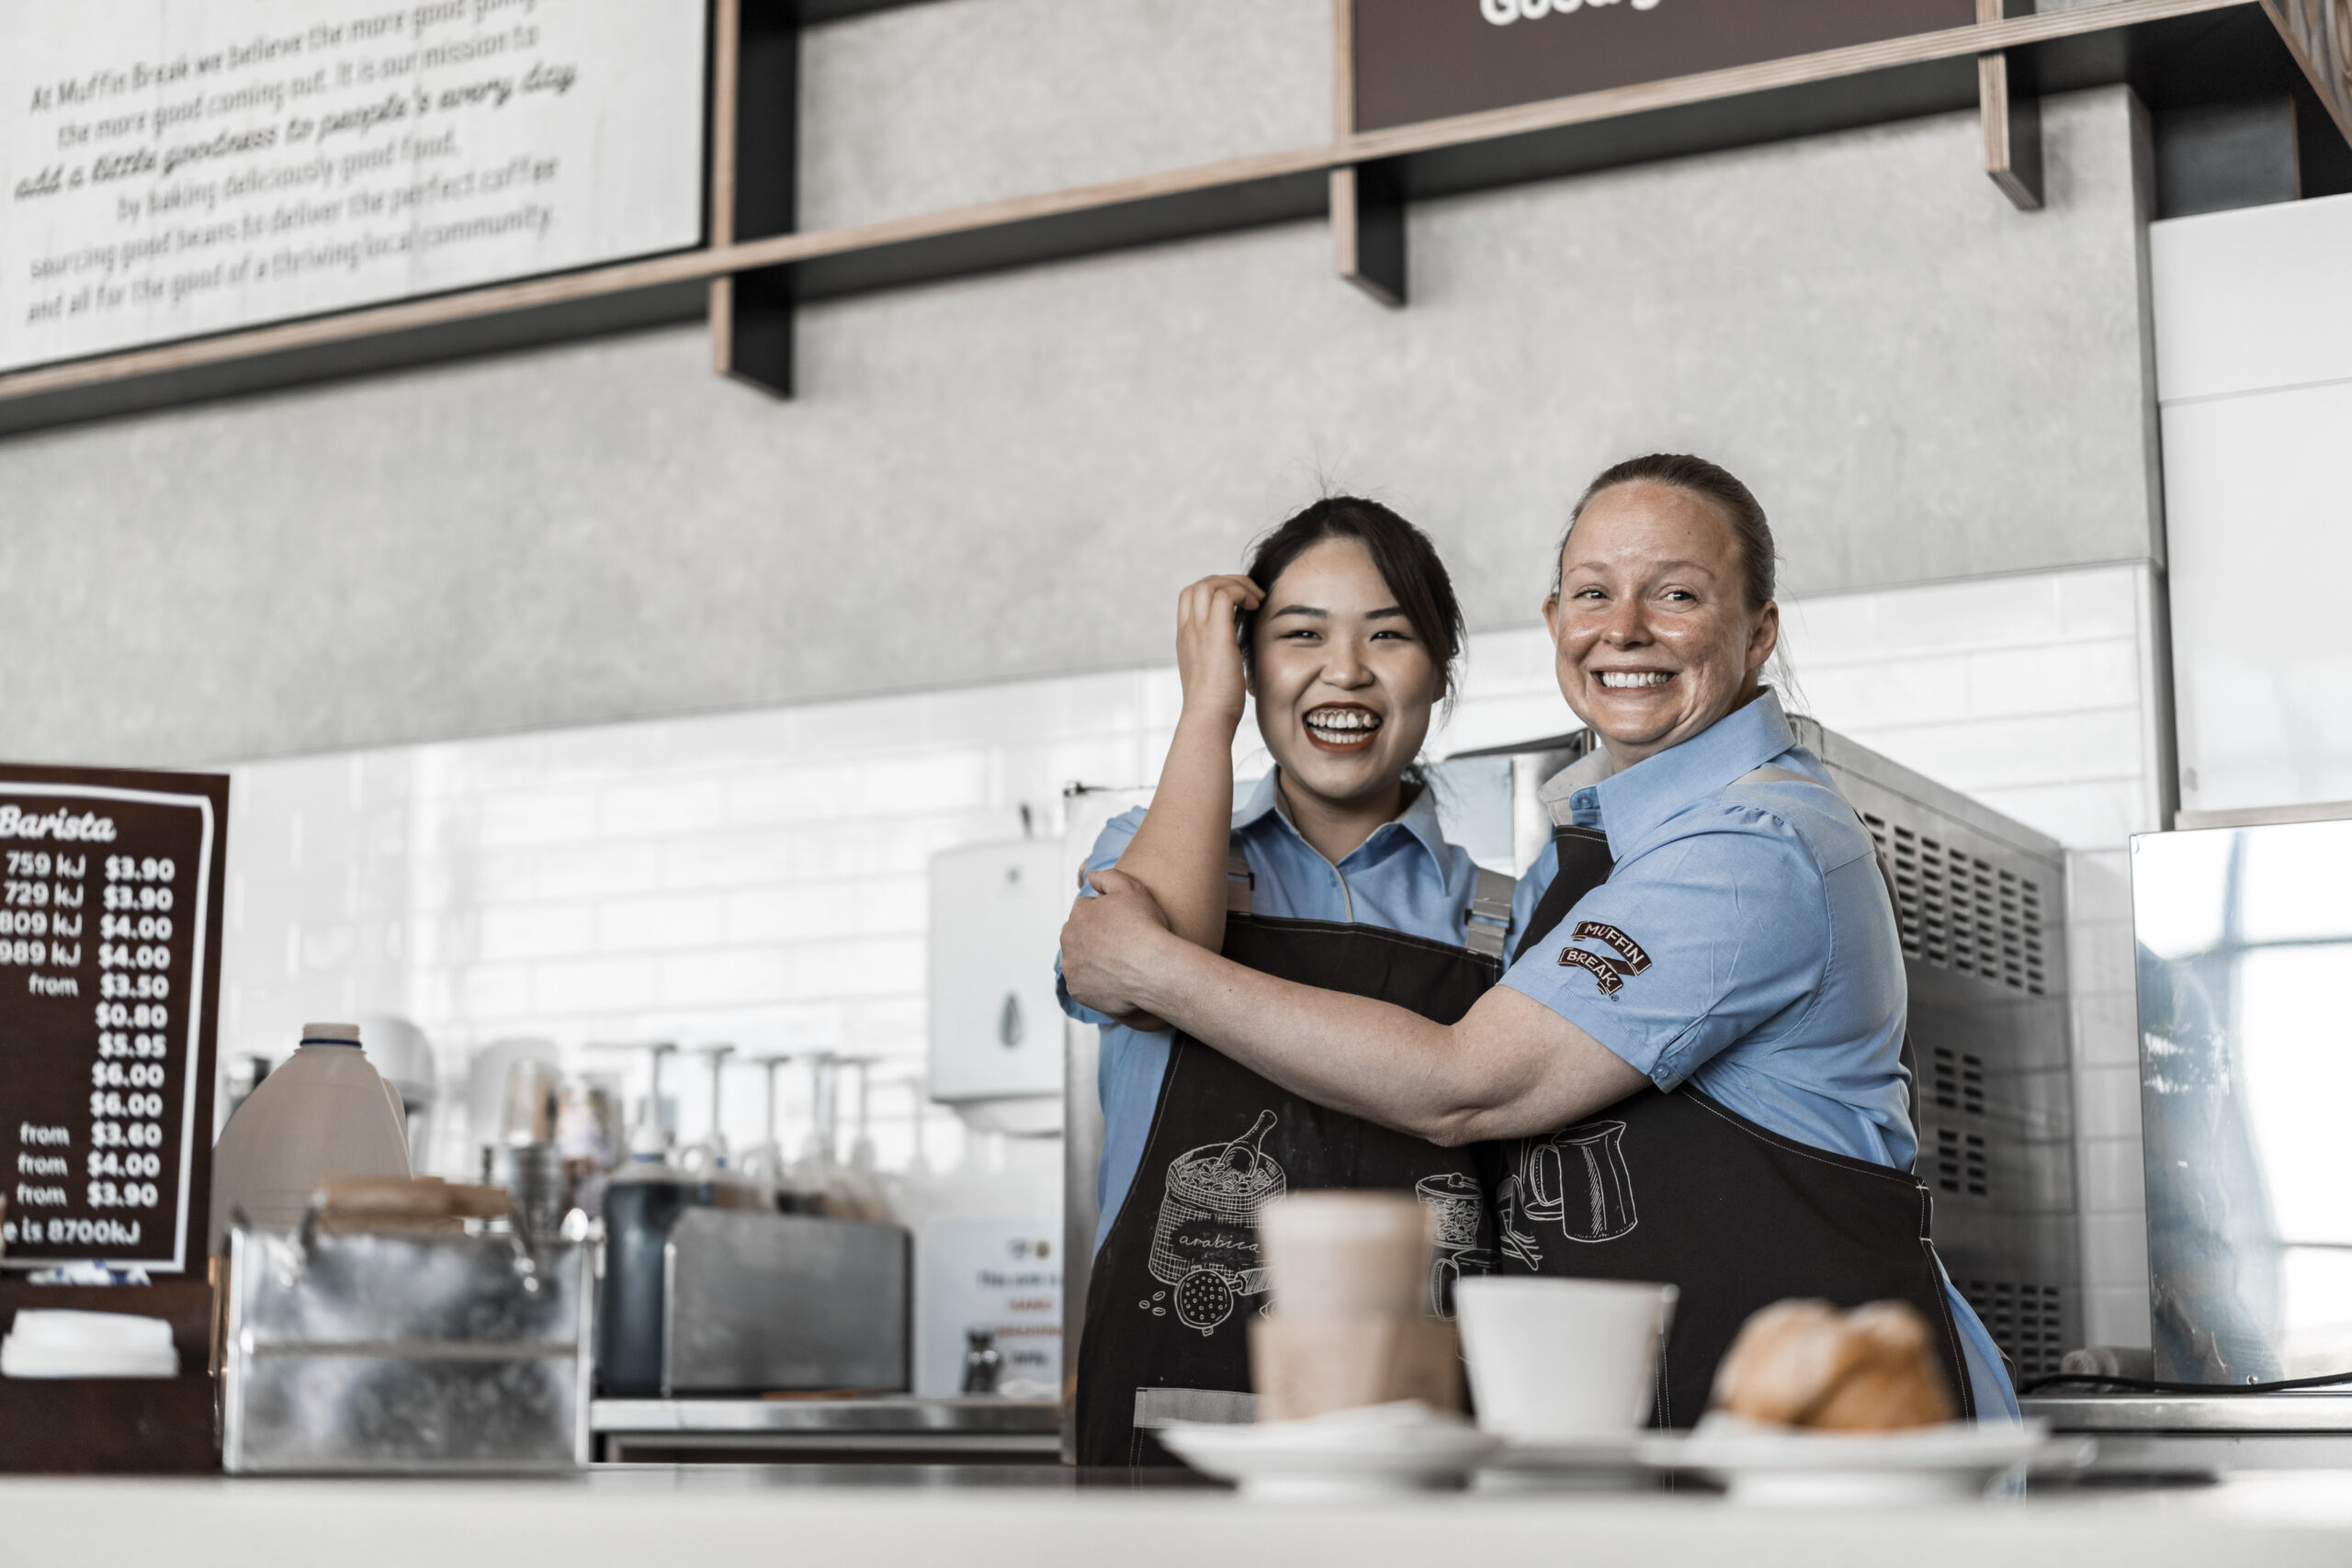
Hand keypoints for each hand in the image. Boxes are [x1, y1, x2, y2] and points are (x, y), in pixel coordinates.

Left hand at [1060, 867, 1178, 1021]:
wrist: (1155, 969)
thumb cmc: (1145, 927)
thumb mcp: (1131, 888)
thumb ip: (1107, 877)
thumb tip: (1091, 877)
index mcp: (1078, 914)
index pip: (1086, 911)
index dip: (1106, 916)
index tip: (1123, 925)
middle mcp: (1068, 940)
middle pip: (1079, 936)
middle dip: (1094, 938)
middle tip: (1121, 945)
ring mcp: (1071, 967)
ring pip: (1080, 960)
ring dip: (1092, 960)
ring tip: (1120, 964)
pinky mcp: (1078, 991)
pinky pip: (1084, 985)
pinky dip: (1096, 983)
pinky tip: (1116, 981)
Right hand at [1173, 574, 1262, 730]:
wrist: (1208, 718)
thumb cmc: (1215, 705)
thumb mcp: (1211, 673)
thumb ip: (1217, 655)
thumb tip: (1235, 653)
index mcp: (1185, 638)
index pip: (1191, 597)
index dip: (1214, 590)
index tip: (1237, 602)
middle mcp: (1188, 630)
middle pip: (1199, 585)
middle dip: (1227, 582)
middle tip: (1249, 595)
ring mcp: (1199, 630)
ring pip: (1211, 584)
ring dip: (1237, 584)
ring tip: (1256, 598)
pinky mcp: (1216, 634)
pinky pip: (1227, 595)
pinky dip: (1243, 593)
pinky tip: (1256, 607)